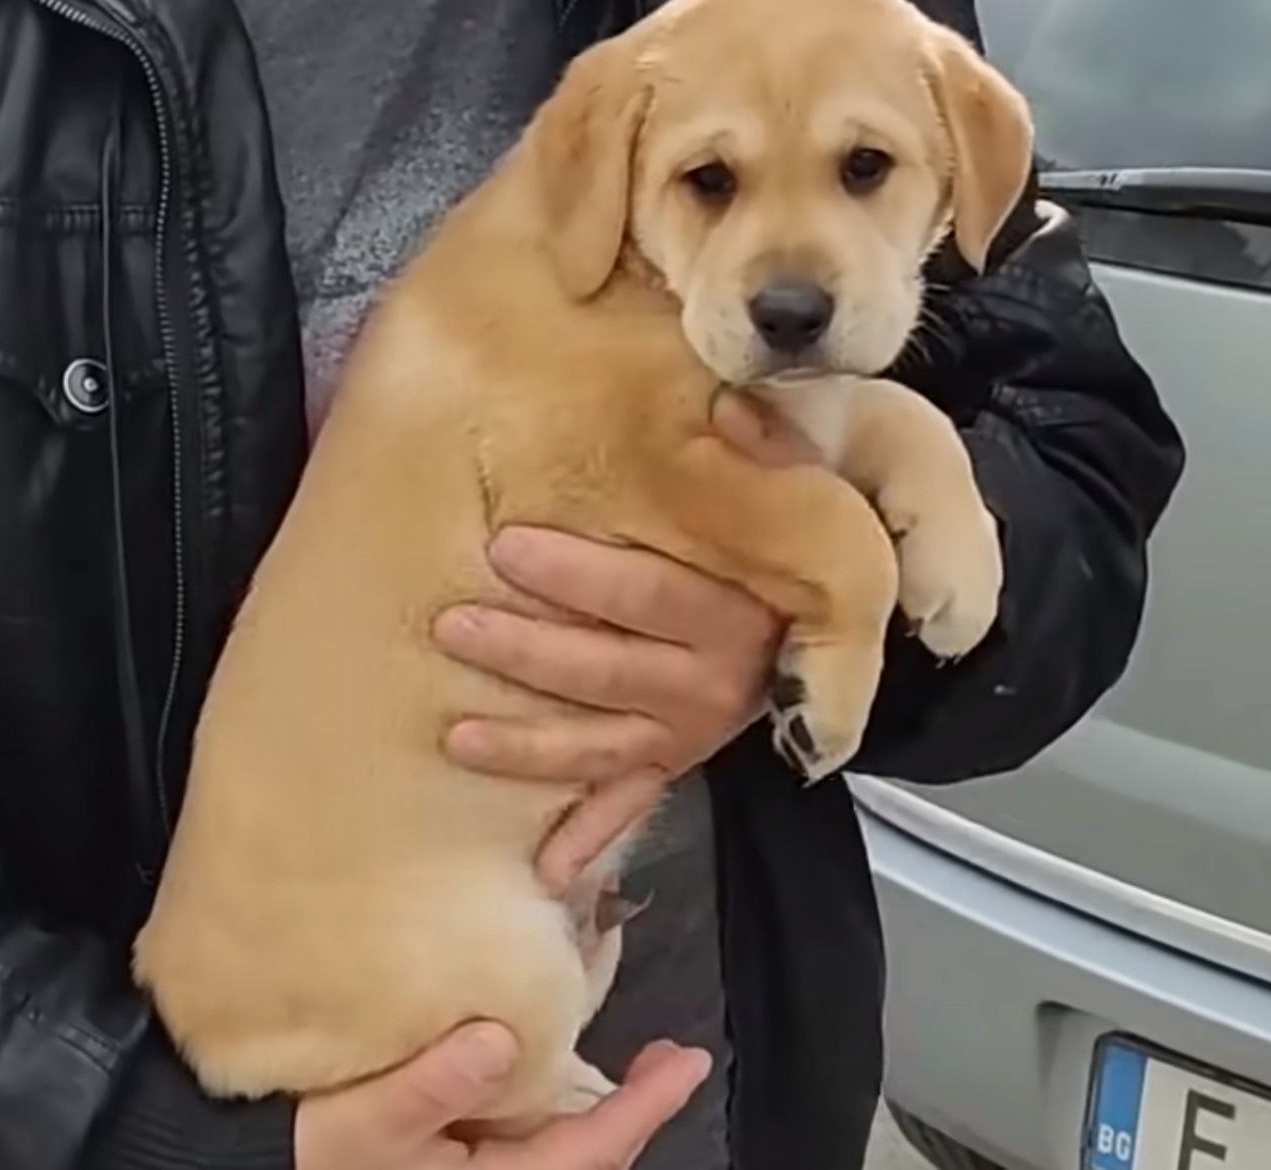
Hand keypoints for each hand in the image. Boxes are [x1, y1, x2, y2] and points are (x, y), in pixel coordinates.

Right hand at [295, 1021, 711, 1169]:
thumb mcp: (367, 1122)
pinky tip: (552, 1075)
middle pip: (589, 1156)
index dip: (644, 1105)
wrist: (264, 1169)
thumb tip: (502, 1038)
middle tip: (668, 1058)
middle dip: (632, 1111)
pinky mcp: (463, 1163)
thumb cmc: (316, 1154)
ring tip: (633, 1067)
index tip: (689, 1062)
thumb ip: (433, 1083)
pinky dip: (553, 1107)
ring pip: (563, 1150)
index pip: (592, 1147)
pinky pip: (529, 1141)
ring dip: (598, 1112)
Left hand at [434, 393, 812, 891]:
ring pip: (598, 744)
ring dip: (526, 746)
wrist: (818, 620)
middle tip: (452, 623)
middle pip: (610, 670)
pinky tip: (537, 865)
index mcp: (737, 613)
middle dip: (528, 651)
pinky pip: (622, 805)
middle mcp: (718, 682)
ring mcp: (689, 732)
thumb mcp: (781, 480)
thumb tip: (728, 405)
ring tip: (453, 737)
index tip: (505, 545)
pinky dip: (581, 837)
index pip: (650, 594)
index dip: (579, 575)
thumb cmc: (767, 536)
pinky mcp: (671, 764)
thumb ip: (761, 441)